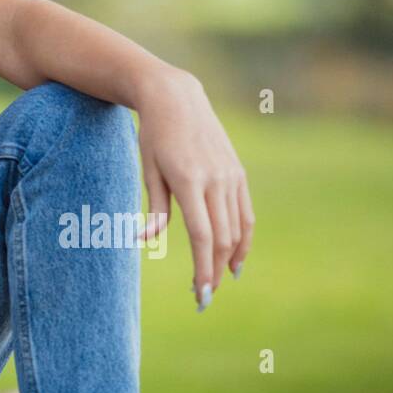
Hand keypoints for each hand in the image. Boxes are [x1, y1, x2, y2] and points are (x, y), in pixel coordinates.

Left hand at [135, 67, 253, 310]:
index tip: (200, 294)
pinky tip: (235, 255)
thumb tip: (147, 240)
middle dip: (214, 271)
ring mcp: (231, 175)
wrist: (176, 97)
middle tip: (204, 295)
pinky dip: (243, 237)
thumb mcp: (148, 168)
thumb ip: (155, 207)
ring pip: (238, 228)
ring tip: (220, 280)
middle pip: (222, 238)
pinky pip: (245, 212)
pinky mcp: (238, 171)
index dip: (203, 269)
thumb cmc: (153, 135)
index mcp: (189, 180)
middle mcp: (215, 179)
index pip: (202, 236)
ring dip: (232, 258)